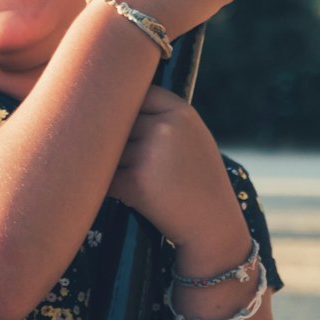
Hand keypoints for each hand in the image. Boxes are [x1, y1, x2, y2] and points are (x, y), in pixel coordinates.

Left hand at [108, 86, 246, 254]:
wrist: (214, 225)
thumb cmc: (201, 181)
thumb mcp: (195, 137)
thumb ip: (165, 118)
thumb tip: (119, 103)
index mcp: (181, 112)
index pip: (138, 95)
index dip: (128, 110)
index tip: (128, 125)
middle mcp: (165, 127)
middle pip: (118, 122)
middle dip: (117, 140)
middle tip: (125, 158)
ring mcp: (149, 153)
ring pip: (109, 150)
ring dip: (111, 164)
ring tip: (131, 179)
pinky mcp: (135, 182)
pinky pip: (105, 177)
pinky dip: (108, 186)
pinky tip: (125, 194)